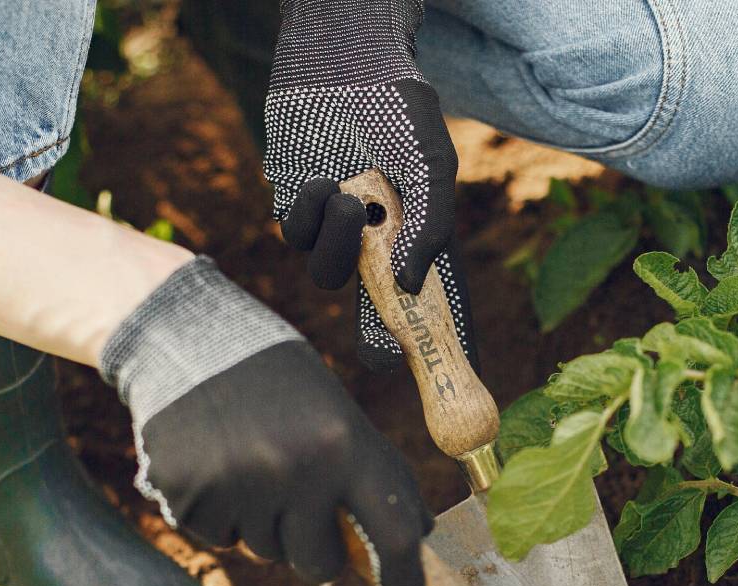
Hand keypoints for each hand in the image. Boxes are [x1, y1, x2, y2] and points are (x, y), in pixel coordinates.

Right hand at [100, 257, 432, 585]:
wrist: (190, 342)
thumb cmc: (282, 386)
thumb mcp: (342, 415)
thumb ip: (381, 475)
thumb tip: (421, 535)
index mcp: (345, 445)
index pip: (394, 533)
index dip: (405, 576)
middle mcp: (295, 470)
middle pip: (323, 566)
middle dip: (321, 554)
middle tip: (304, 512)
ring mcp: (239, 487)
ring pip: (267, 554)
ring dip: (267, 526)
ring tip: (252, 465)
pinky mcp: (189, 497)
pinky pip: (221, 540)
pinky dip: (224, 516)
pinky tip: (218, 467)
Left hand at [263, 0, 477, 374]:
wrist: (342, 54)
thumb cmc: (398, 107)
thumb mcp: (433, 168)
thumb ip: (431, 228)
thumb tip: (408, 287)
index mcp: (417, 239)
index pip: (429, 303)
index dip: (434, 344)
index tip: (442, 380)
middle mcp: (376, 243)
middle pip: (374, 312)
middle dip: (375, 338)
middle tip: (380, 352)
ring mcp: (335, 231)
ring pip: (328, 275)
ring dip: (338, 244)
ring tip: (349, 195)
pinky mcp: (296, 208)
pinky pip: (295, 238)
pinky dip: (309, 215)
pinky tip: (323, 180)